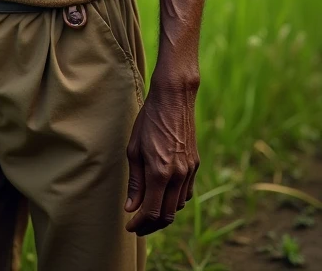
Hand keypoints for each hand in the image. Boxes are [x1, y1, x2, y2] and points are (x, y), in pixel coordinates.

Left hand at [124, 78, 199, 234]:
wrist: (174, 99)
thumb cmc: (149, 121)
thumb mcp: (134, 149)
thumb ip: (135, 182)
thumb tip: (131, 208)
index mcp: (160, 172)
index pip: (152, 212)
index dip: (139, 224)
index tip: (129, 225)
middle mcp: (178, 175)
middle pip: (167, 215)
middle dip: (150, 225)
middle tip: (136, 226)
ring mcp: (189, 171)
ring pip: (178, 206)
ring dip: (163, 214)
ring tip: (147, 213)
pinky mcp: (195, 165)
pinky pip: (186, 193)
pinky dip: (174, 201)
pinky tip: (162, 197)